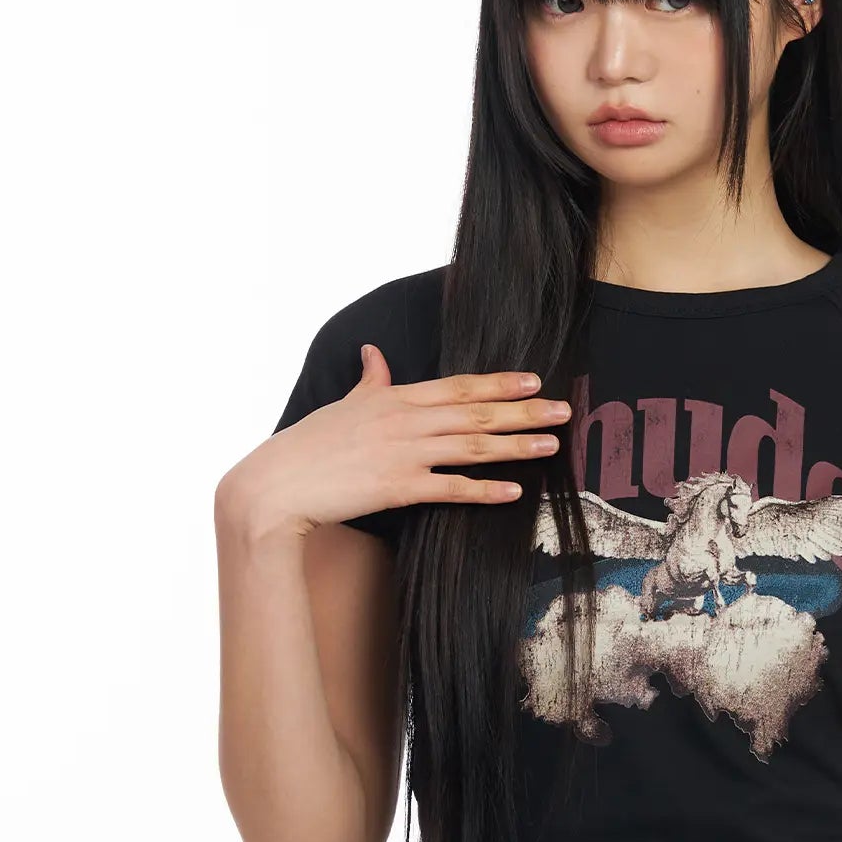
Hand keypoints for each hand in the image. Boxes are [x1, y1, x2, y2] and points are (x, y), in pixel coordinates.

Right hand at [239, 344, 572, 534]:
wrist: (277, 484)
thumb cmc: (308, 446)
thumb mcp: (343, 405)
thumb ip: (370, 380)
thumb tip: (374, 352)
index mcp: (395, 397)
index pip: (458, 386)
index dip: (498, 382)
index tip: (533, 380)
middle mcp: (405, 420)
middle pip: (476, 411)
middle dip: (524, 410)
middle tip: (563, 409)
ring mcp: (404, 453)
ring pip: (472, 445)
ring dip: (516, 445)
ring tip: (550, 445)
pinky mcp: (399, 488)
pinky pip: (452, 487)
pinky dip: (485, 489)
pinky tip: (514, 490)